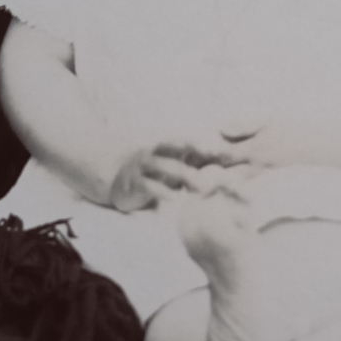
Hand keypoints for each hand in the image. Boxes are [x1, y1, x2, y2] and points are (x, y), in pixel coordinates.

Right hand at [108, 138, 247, 212]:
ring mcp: (142, 166)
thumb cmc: (151, 175)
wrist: (116, 182)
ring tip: (201, 187)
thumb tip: (222, 168)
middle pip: (175, 145)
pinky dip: (163, 191)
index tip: (224, 149)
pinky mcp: (133, 183)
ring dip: (184, 175)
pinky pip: (149, 185)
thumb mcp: (172, 167)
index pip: (187, 141)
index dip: (205, 143)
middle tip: (215, 155)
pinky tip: (176, 199)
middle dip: (195, 147)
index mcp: (165, 147)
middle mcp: (154, 152)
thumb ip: (192, 166)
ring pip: (164, 166)